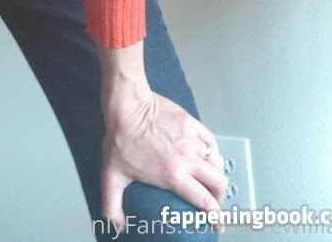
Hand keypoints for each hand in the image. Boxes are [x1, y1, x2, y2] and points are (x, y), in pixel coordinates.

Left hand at [100, 87, 227, 232]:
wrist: (127, 105)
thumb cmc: (120, 139)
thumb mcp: (112, 175)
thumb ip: (112, 204)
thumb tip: (117, 226)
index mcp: (173, 175)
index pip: (204, 201)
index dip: (215, 216)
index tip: (217, 223)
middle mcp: (188, 159)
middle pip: (218, 183)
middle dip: (220, 196)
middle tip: (213, 200)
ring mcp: (191, 140)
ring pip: (217, 162)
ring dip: (216, 173)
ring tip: (210, 178)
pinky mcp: (192, 123)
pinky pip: (211, 141)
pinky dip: (212, 151)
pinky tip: (206, 154)